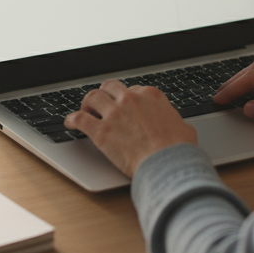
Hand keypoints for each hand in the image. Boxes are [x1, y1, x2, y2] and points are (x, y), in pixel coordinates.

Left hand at [65, 80, 197, 176]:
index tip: (122, 107)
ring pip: (91, 97)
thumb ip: (174, 121)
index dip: (125, 99)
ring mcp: (114, 114)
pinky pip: (79, 119)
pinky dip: (72, 119)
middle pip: (109, 87)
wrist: (167, 165)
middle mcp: (130, 100)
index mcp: (150, 95)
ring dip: (87, 104)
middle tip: (101, 105)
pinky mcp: (101, 131)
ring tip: (85, 111)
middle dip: (104, 95)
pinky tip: (70, 123)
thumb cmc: (178, 150)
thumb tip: (177, 127)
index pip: (131, 90)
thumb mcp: (184, 128)